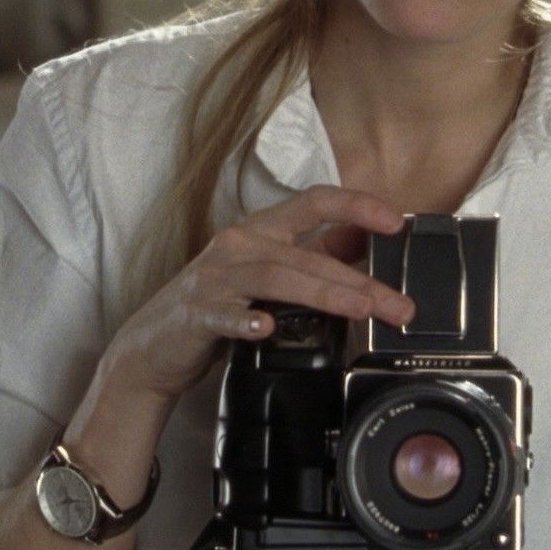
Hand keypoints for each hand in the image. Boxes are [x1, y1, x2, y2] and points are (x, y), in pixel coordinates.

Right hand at [103, 185, 413, 401]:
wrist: (152, 348)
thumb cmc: (218, 305)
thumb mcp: (267, 273)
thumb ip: (309, 257)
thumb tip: (362, 242)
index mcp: (262, 231)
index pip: (314, 202)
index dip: (356, 205)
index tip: (396, 221)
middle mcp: (239, 244)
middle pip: (307, 254)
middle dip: (359, 280)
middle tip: (398, 305)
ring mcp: (216, 278)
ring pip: (276, 277)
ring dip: (323, 292)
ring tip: (359, 310)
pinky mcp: (197, 313)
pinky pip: (225, 314)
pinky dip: (246, 320)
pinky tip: (265, 327)